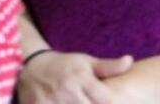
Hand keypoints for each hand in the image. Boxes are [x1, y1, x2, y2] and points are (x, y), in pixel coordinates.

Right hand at [17, 51, 132, 103]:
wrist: (30, 68)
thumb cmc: (65, 66)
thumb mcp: (87, 62)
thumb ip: (109, 66)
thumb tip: (130, 60)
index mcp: (82, 79)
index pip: (105, 100)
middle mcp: (67, 91)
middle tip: (96, 103)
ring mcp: (51, 102)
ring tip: (83, 103)